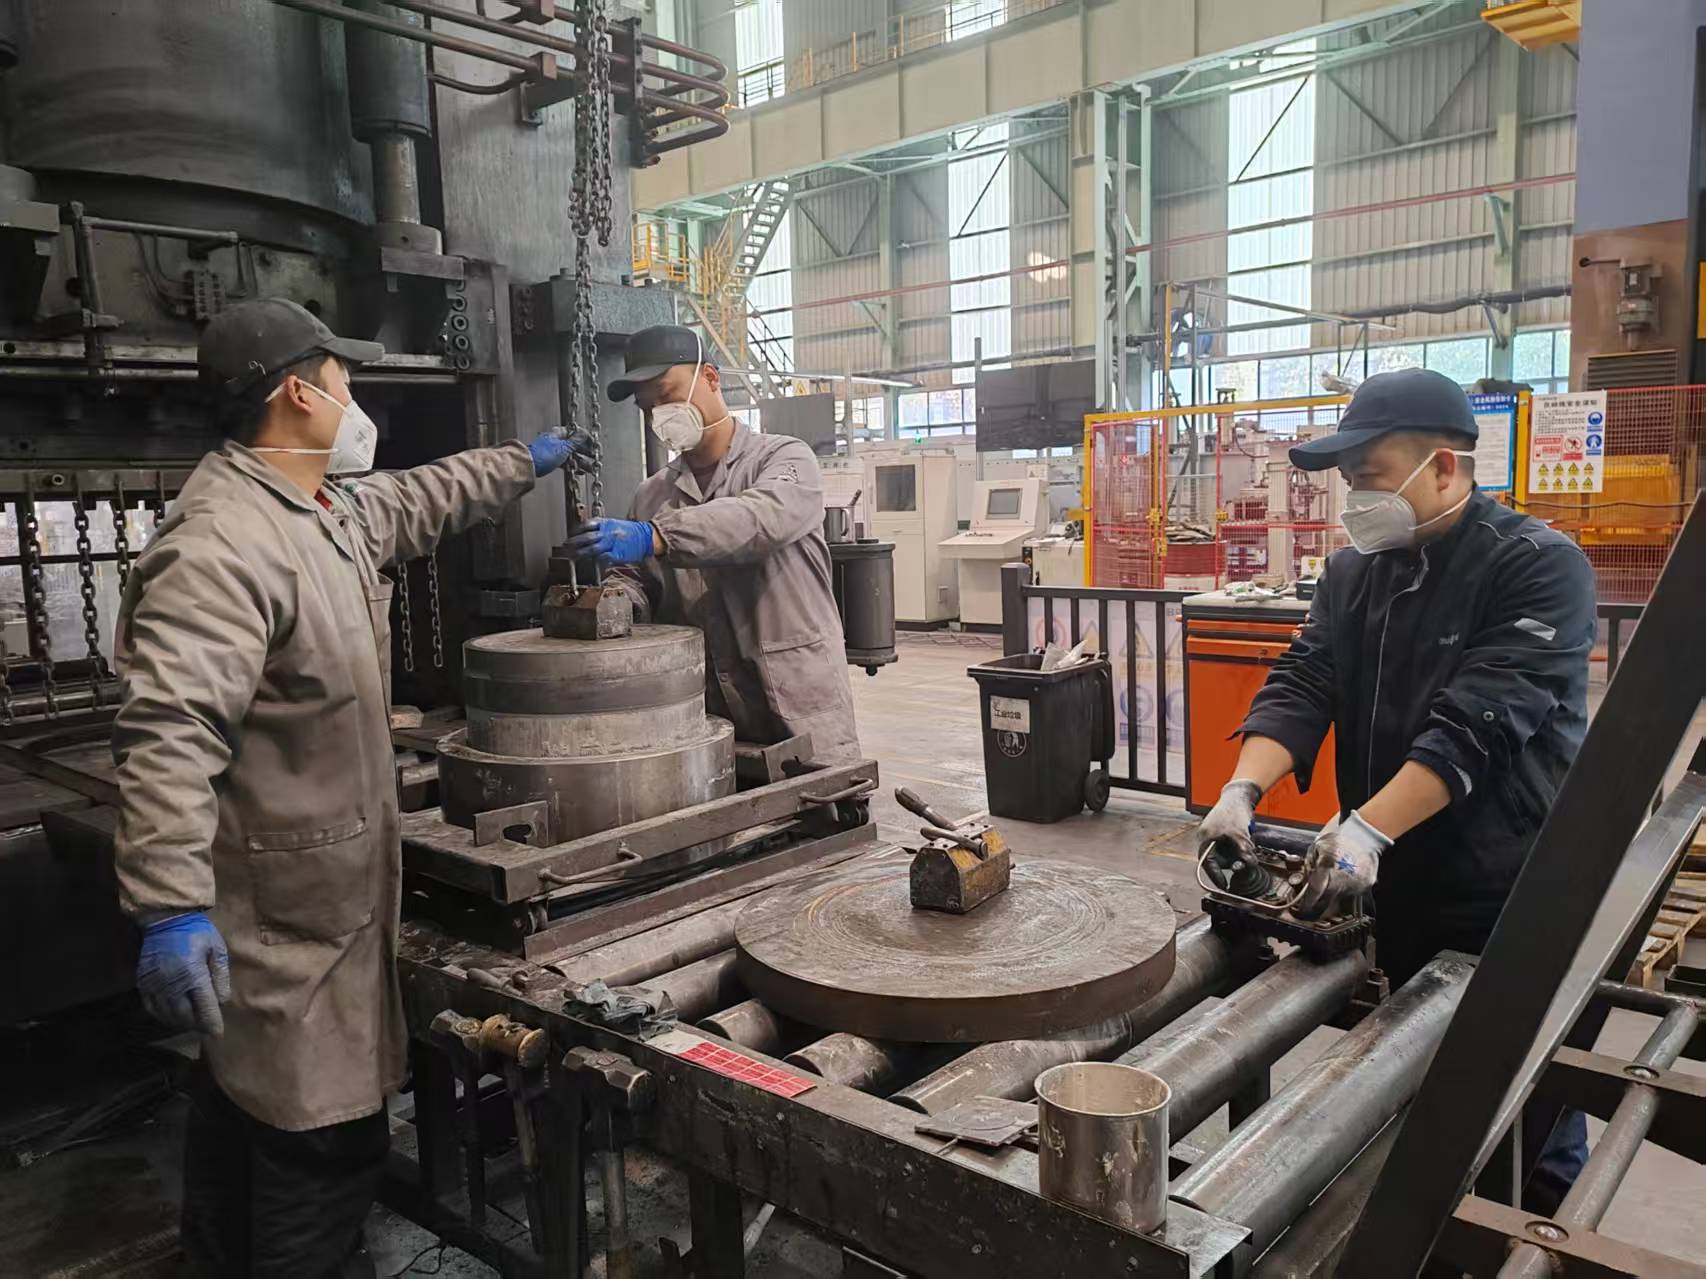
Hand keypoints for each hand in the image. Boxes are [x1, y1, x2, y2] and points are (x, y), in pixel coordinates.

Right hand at [136, 912, 229, 1034]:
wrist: (165, 919)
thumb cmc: (197, 932)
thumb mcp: (217, 949)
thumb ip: (221, 976)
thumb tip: (221, 1001)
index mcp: (193, 973)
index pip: (204, 1007)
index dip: (211, 1022)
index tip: (217, 1033)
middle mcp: (171, 983)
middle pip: (184, 1016)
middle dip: (197, 1024)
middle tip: (206, 1026)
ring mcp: (154, 984)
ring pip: (167, 1014)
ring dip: (180, 1022)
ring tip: (192, 1022)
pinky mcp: (142, 983)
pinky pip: (151, 1007)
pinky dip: (162, 1015)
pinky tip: (172, 1015)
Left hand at [528, 430, 589, 476]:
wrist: (528, 466)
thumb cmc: (543, 455)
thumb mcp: (564, 447)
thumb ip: (576, 441)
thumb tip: (584, 434)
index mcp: (559, 433)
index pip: (577, 433)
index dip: (587, 439)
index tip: (595, 445)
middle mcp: (556, 440)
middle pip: (575, 445)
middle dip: (586, 452)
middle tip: (595, 457)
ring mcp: (553, 451)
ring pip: (571, 455)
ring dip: (582, 462)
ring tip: (591, 468)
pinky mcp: (550, 461)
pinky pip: (565, 462)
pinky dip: (573, 466)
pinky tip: (579, 471)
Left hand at [565, 517, 654, 564]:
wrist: (646, 537)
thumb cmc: (631, 532)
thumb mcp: (615, 524)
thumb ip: (601, 529)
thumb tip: (586, 534)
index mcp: (607, 523)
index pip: (587, 525)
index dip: (576, 531)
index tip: (570, 535)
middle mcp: (608, 532)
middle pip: (587, 537)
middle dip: (575, 542)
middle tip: (566, 546)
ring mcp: (612, 544)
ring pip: (592, 549)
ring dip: (581, 553)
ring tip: (573, 556)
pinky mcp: (617, 554)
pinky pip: (603, 558)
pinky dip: (595, 560)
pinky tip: (589, 562)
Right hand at [1195, 779, 1261, 888]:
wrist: (1240, 794)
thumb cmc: (1234, 810)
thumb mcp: (1240, 835)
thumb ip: (1243, 853)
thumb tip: (1249, 866)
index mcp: (1205, 838)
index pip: (1207, 863)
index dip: (1216, 876)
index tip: (1225, 886)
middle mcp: (1208, 838)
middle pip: (1219, 859)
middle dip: (1233, 861)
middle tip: (1246, 860)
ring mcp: (1216, 835)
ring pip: (1228, 853)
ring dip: (1238, 853)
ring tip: (1246, 841)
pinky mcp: (1225, 833)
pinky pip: (1232, 846)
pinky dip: (1240, 846)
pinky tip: (1246, 836)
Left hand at [1291, 810, 1389, 920]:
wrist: (1364, 835)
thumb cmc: (1339, 839)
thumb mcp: (1316, 848)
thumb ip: (1309, 867)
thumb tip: (1305, 885)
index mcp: (1328, 864)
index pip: (1315, 891)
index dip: (1307, 903)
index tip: (1302, 909)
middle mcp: (1343, 876)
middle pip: (1326, 899)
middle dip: (1318, 902)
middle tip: (1313, 902)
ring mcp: (1356, 882)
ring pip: (1339, 897)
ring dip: (1333, 892)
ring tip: (1334, 876)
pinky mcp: (1366, 885)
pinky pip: (1351, 893)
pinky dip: (1345, 888)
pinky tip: (1345, 876)